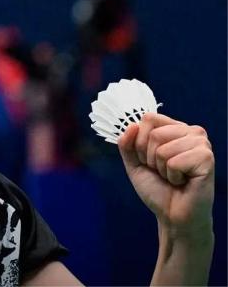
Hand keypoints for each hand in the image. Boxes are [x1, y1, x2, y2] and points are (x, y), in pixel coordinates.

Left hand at [118, 113, 213, 236]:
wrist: (172, 216)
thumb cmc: (157, 188)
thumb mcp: (134, 162)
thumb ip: (126, 143)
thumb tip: (132, 125)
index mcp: (174, 128)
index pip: (149, 118)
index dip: (141, 142)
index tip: (149, 159)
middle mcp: (190, 132)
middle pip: (154, 133)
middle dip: (150, 157)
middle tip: (163, 171)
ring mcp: (201, 144)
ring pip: (163, 148)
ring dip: (162, 168)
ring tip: (174, 177)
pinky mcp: (206, 158)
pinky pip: (174, 162)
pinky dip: (173, 176)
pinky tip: (183, 182)